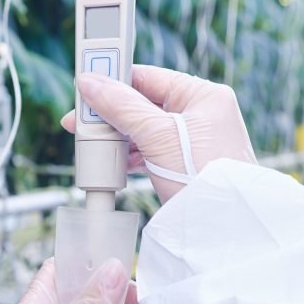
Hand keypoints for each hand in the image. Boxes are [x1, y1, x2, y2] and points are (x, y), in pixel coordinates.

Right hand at [61, 65, 257, 202]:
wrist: (224, 226)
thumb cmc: (201, 176)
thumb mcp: (157, 137)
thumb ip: (121, 107)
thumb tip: (90, 82)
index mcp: (202, 95)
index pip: (148, 77)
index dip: (113, 81)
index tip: (84, 89)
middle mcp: (201, 113)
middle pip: (142, 103)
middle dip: (110, 114)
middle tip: (80, 121)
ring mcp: (194, 139)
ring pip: (143, 128)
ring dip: (118, 136)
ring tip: (94, 145)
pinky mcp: (185, 163)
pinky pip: (150, 149)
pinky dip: (130, 154)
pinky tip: (114, 161)